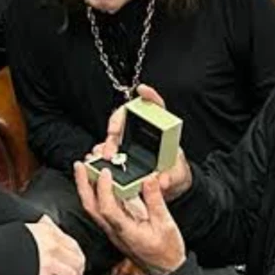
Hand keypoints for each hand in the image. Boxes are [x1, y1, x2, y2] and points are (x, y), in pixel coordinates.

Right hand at [24, 215, 85, 274]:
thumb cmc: (0, 240)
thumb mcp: (25, 225)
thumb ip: (40, 225)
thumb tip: (48, 221)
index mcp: (49, 231)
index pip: (74, 245)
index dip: (77, 258)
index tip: (77, 264)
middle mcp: (51, 246)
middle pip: (77, 261)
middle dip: (78, 272)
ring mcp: (47, 262)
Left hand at [74, 166, 186, 274]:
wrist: (166, 270)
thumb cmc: (167, 251)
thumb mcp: (166, 224)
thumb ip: (155, 201)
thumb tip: (149, 179)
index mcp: (126, 231)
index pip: (108, 209)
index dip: (104, 189)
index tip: (106, 171)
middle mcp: (114, 231)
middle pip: (91, 207)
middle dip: (83, 184)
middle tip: (80, 165)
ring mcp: (112, 231)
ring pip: (93, 209)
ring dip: (86, 188)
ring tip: (84, 169)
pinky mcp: (115, 229)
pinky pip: (100, 210)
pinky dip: (95, 195)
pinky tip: (96, 184)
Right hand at [87, 85, 191, 202]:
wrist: (166, 185)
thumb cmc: (174, 174)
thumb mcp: (177, 176)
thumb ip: (171, 178)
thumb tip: (162, 180)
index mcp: (161, 130)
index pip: (156, 106)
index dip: (149, 95)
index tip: (142, 90)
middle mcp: (143, 132)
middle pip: (127, 118)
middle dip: (117, 124)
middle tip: (112, 135)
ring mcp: (130, 142)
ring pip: (114, 135)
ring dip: (106, 142)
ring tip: (104, 154)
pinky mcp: (120, 154)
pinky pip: (107, 149)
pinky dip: (100, 153)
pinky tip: (96, 159)